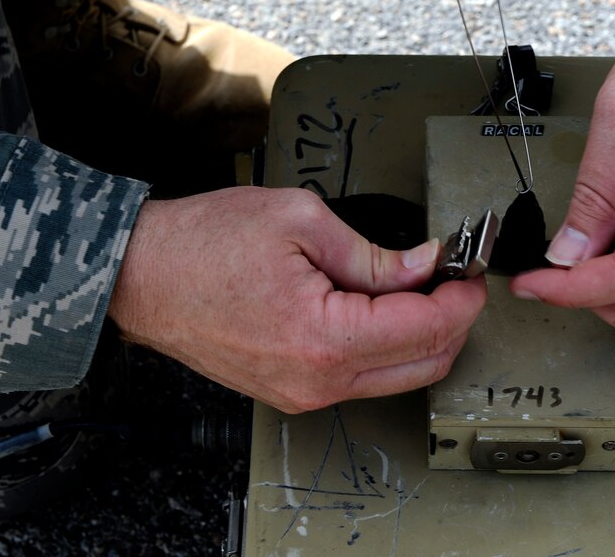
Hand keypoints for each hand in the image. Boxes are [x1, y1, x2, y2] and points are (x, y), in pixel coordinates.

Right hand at [108, 187, 485, 412]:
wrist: (144, 276)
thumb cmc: (202, 245)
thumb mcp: (300, 221)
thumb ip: (375, 253)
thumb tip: (423, 265)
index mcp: (324, 339)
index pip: (426, 328)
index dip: (461, 298)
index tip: (470, 274)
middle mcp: (317, 381)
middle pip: (424, 363)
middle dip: (453, 320)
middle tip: (453, 279)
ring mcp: (304, 393)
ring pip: (397, 376)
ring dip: (421, 335)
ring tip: (417, 287)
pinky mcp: (293, 390)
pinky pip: (362, 377)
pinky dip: (385, 346)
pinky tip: (379, 309)